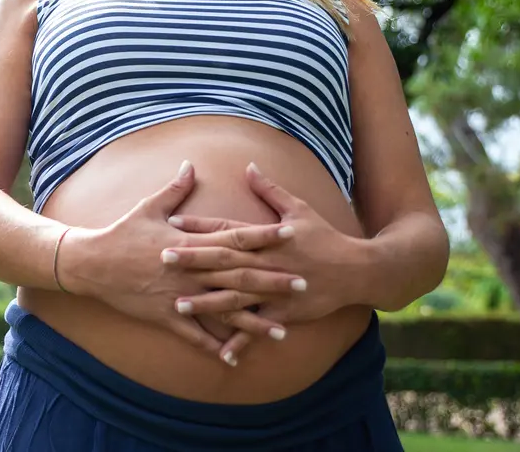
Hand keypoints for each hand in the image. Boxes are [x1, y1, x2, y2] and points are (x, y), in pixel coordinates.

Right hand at [58, 160, 299, 359]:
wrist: (92, 264)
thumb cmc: (122, 232)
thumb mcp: (149, 207)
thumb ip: (175, 189)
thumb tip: (190, 165)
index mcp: (189, 243)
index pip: (235, 237)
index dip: (264, 235)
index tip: (290, 233)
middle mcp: (190, 271)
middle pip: (239, 275)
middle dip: (272, 280)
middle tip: (304, 283)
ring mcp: (180, 296)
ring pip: (225, 310)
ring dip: (254, 321)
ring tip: (283, 330)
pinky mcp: (167, 316)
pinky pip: (195, 335)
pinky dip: (215, 347)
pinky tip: (234, 357)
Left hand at [164, 162, 366, 364]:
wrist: (357, 270)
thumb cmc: (324, 236)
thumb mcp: (298, 208)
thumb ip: (270, 189)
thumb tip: (249, 166)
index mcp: (266, 238)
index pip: (227, 229)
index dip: (200, 226)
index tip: (173, 222)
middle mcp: (267, 263)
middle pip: (224, 262)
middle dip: (193, 260)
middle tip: (162, 258)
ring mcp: (274, 290)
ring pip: (235, 297)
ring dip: (207, 302)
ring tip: (179, 305)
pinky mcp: (284, 313)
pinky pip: (259, 329)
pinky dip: (242, 341)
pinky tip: (222, 353)